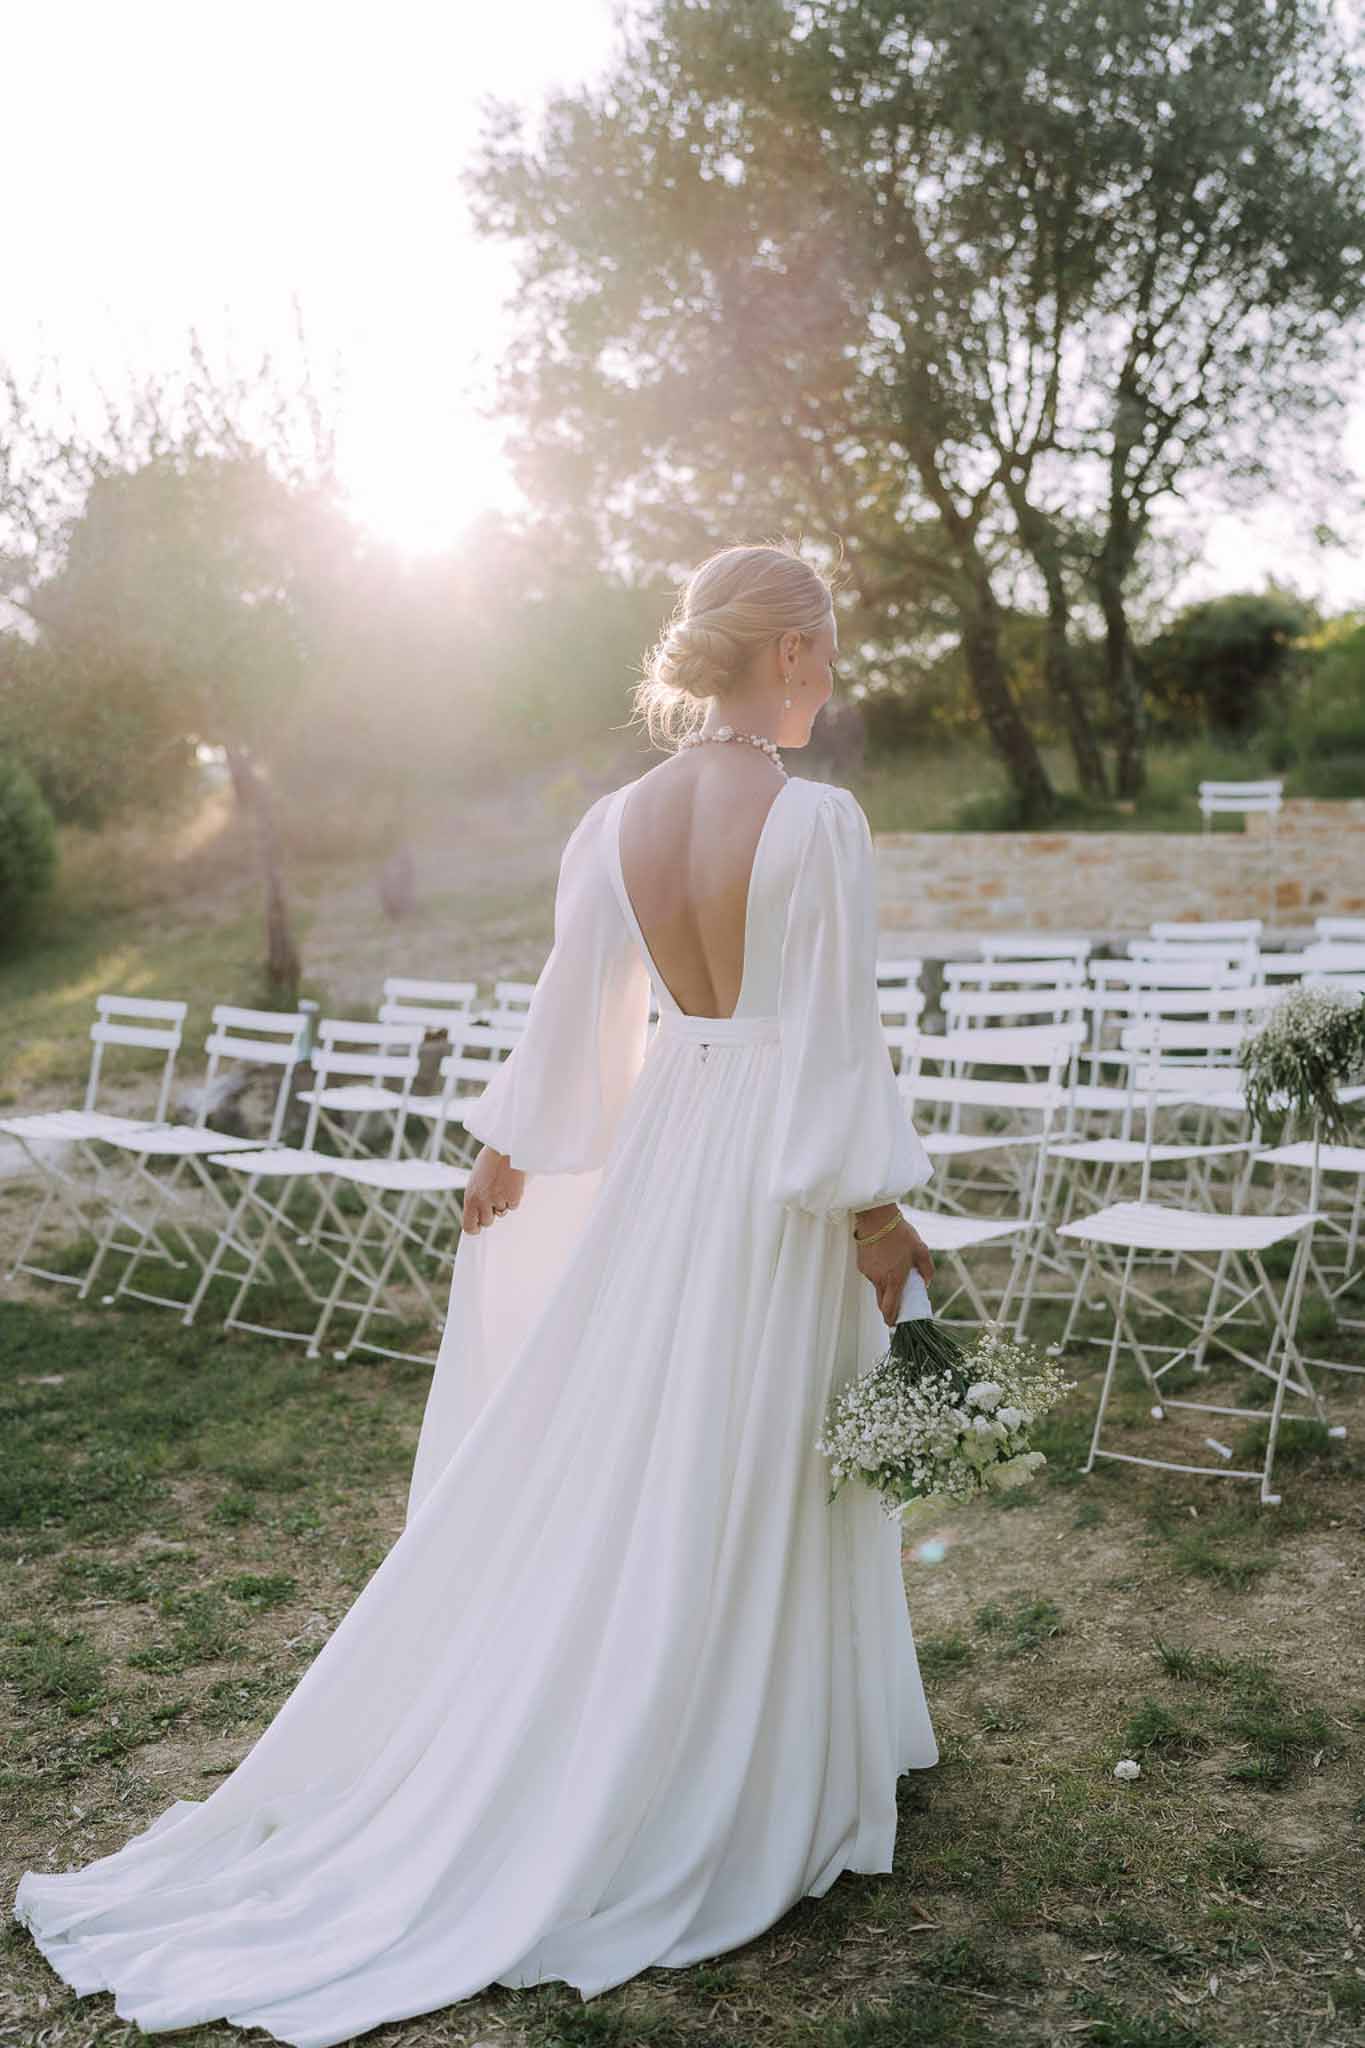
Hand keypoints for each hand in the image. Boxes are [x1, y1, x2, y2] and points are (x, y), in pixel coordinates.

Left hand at [460, 1146, 525, 1233]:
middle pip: (487, 1222)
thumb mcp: (476, 1180)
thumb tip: (479, 1212)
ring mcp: (499, 1201)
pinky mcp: (514, 1198)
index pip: (469, 1225)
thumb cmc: (491, 1160)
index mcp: (470, 1197)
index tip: (478, 1227)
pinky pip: (514, 1205)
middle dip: (491, 1213)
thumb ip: (476, 1196)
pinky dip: (514, 1197)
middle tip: (494, 1197)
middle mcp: (483, 1202)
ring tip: (502, 1185)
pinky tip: (511, 1183)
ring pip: (502, 1213)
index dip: (474, 1228)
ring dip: (503, 1203)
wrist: (507, 1146)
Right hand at [854, 1209, 934, 1327]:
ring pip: (877, 1287)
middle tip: (898, 1304)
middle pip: (882, 1303)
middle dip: (889, 1307)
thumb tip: (926, 1282)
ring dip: (886, 1285)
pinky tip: (885, 1259)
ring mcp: (869, 1273)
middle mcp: (880, 1280)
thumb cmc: (901, 1234)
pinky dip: (879, 1273)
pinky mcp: (862, 1265)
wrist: (877, 1218)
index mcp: (895, 1279)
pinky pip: (872, 1275)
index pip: (890, 1309)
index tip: (895, 1324)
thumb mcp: (921, 1250)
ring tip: (894, 1268)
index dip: (892, 1320)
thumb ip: (927, 1270)